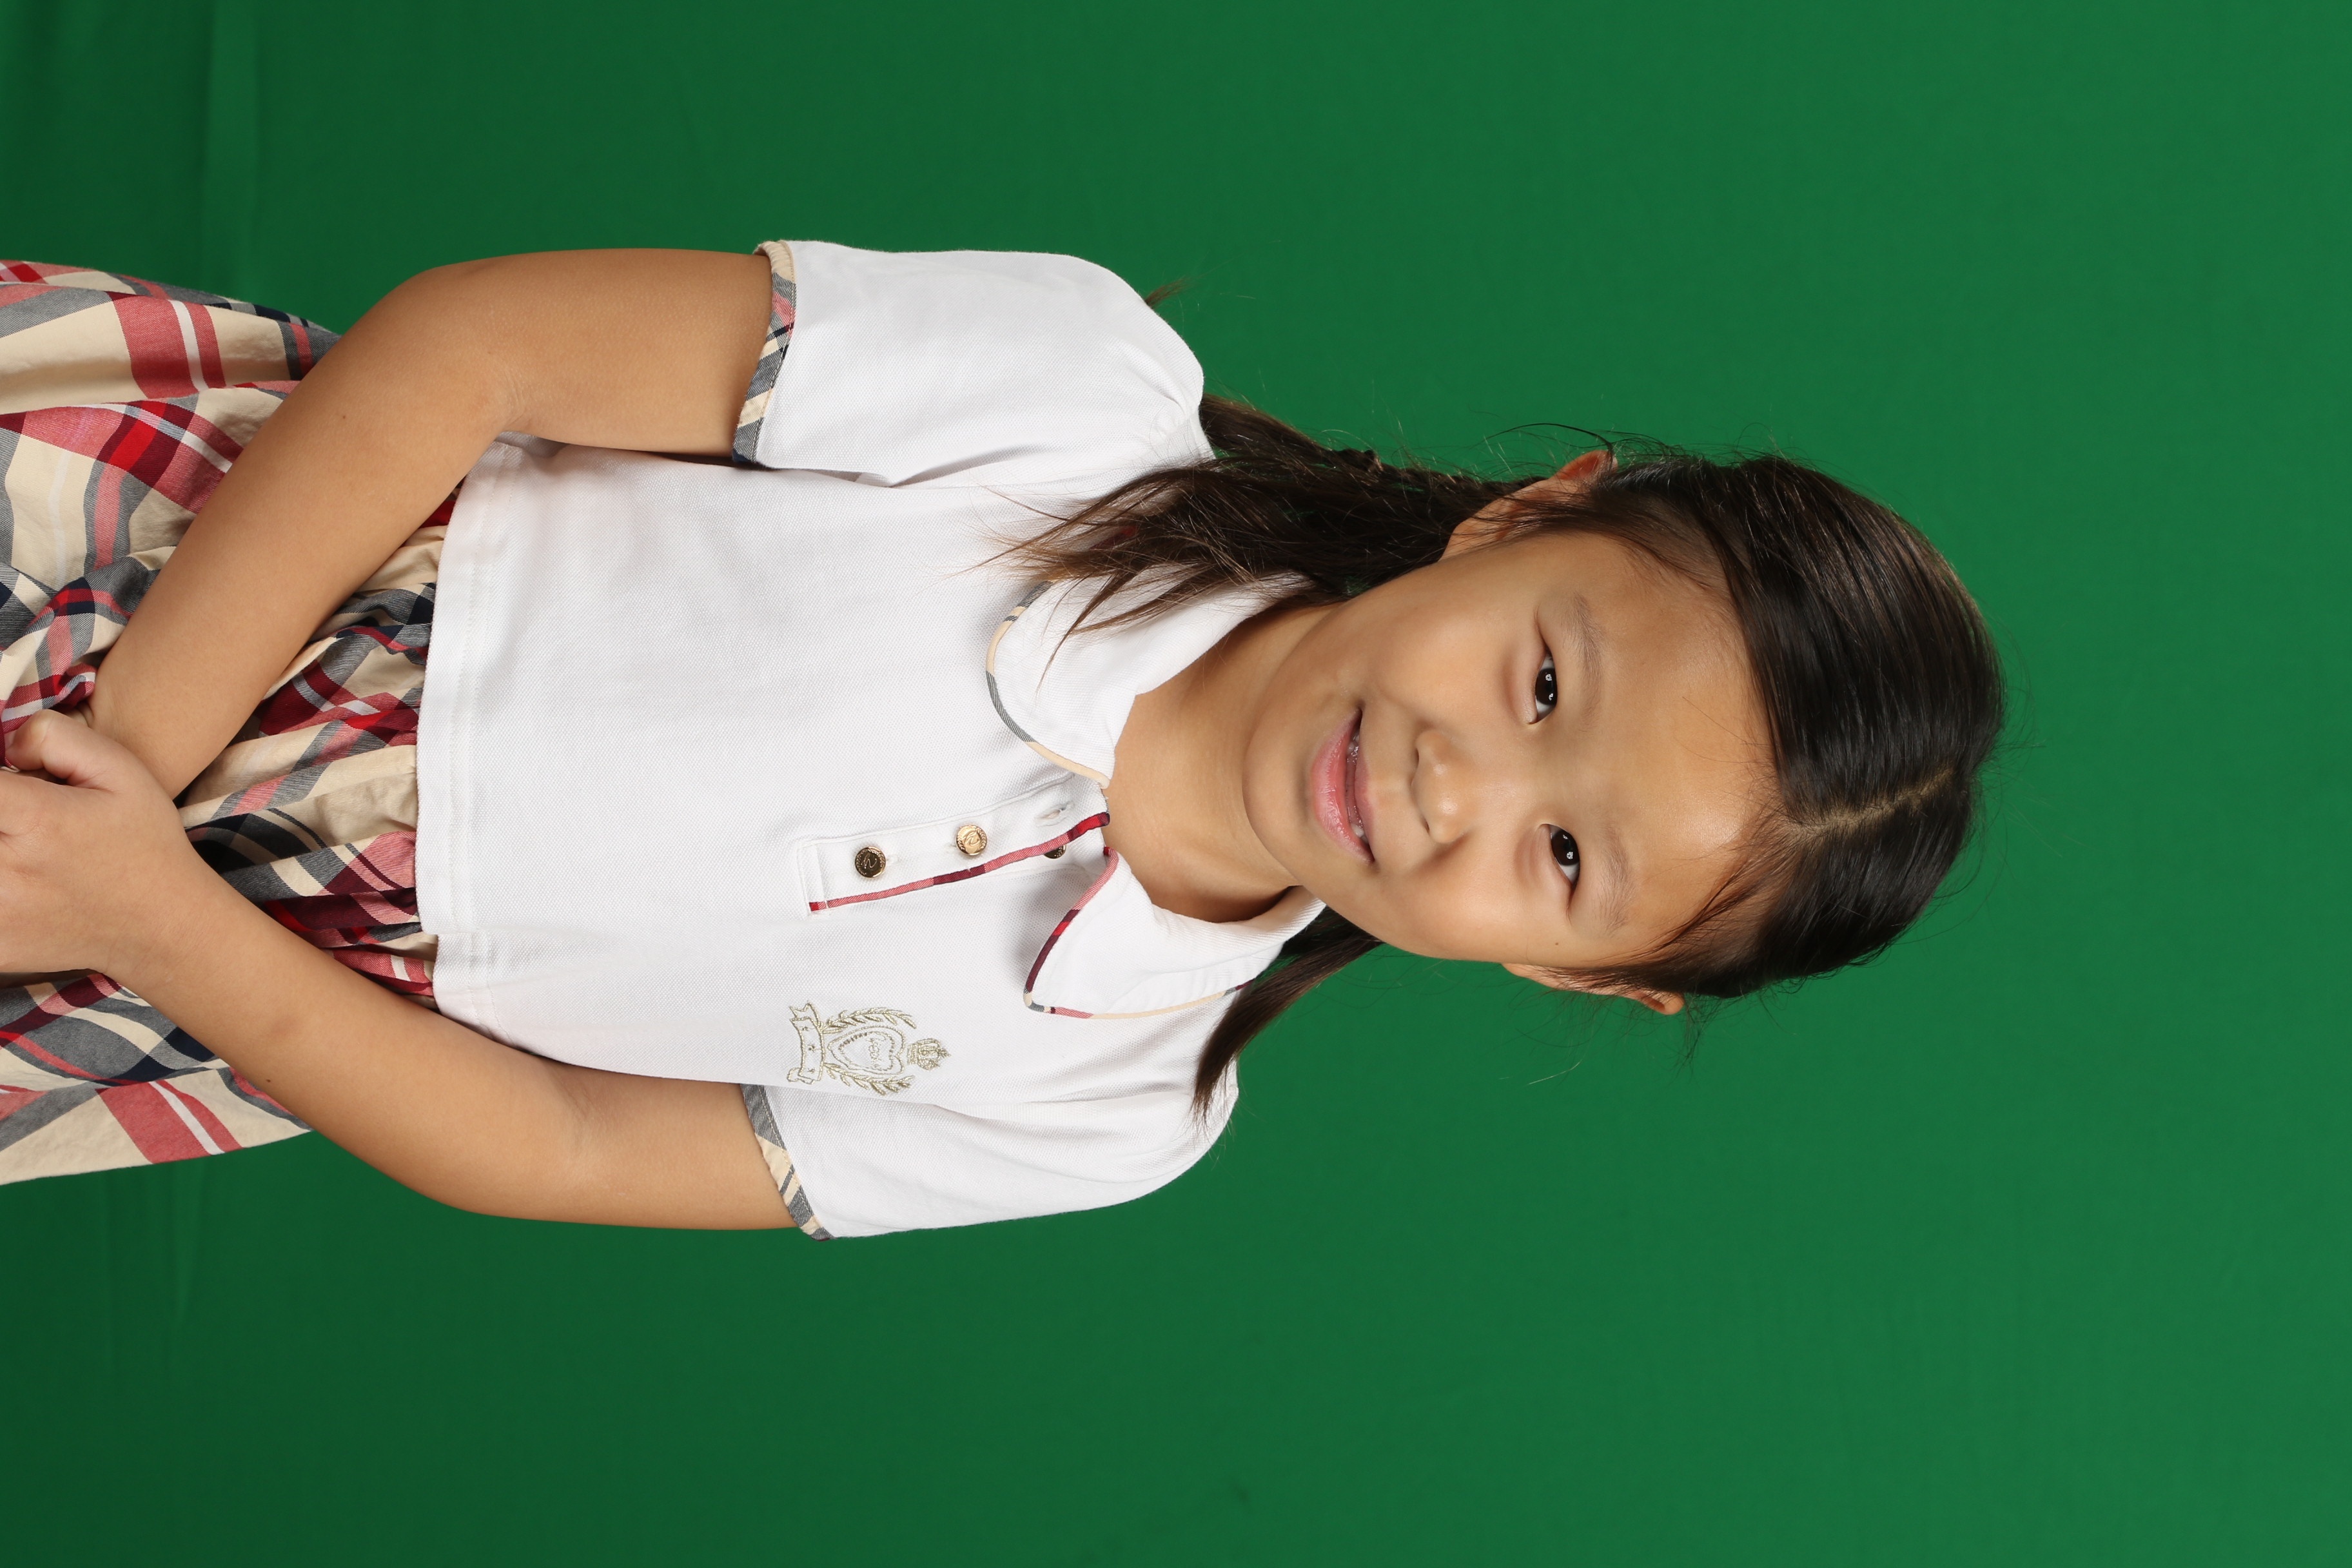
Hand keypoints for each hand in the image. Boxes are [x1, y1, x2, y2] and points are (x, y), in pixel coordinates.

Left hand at [0, 711, 211, 976]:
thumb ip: (55, 738)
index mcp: (37, 820)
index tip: (5, 784)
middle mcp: (7, 871)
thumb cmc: (142, 842)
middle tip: (13, 819)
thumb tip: (4, 744)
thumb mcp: (121, 769)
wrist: (164, 926)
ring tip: (15, 845)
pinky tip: (14, 882)